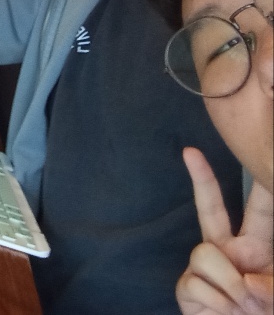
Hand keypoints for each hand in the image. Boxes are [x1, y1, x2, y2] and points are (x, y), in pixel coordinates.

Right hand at [177, 147, 273, 314]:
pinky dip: (218, 303)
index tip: (260, 154)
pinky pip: (198, 282)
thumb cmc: (264, 313)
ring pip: (206, 253)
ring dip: (231, 286)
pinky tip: (223, 311)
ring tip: (242, 306)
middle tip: (191, 152)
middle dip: (202, 179)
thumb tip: (244, 278)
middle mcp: (226, 249)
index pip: (261, 211)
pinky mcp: (185, 285)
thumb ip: (271, 286)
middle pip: (210, 208)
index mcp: (257, 247)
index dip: (261, 186)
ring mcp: (202, 266)